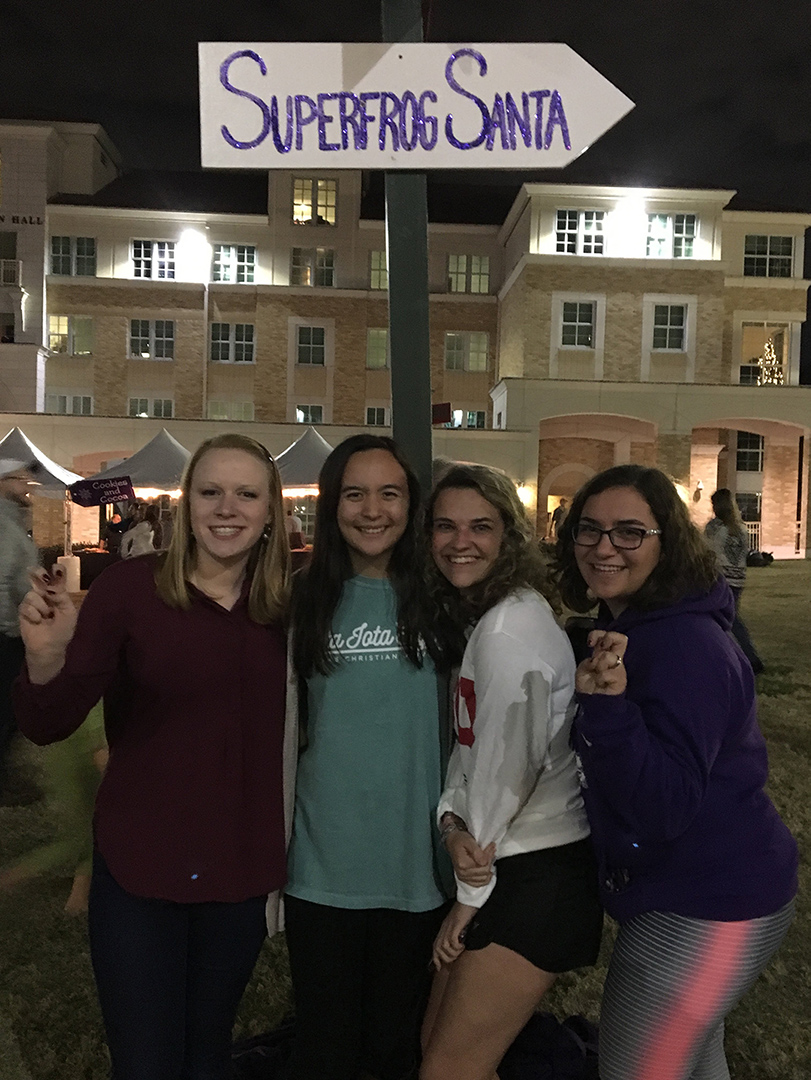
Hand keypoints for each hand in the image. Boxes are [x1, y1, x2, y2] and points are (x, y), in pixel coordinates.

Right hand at [18, 567, 77, 682]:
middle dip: (39, 574)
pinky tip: (37, 621)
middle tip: (41, 575)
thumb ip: (61, 596)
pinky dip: (33, 613)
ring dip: (41, 606)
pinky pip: (26, 605)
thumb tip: (52, 584)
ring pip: (33, 594)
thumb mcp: (68, 612)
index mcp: (58, 594)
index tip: (56, 567)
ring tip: (46, 617)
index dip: (56, 571)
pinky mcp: (23, 611)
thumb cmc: (63, 630)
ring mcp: (33, 602)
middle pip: (38, 578)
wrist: (51, 646)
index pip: (56, 578)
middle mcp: (45, 594)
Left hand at [432, 902, 476, 970]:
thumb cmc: (467, 910)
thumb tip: (459, 946)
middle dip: (446, 958)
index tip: (439, 968)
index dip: (436, 959)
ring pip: (444, 948)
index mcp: (444, 929)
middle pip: (437, 949)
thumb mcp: (460, 924)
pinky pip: (452, 942)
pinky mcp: (454, 926)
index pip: (435, 947)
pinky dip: (457, 947)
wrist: (469, 898)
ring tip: (461, 950)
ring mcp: (448, 927)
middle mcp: (444, 929)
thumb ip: (457, 933)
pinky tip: (464, 945)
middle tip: (457, 957)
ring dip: (453, 953)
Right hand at [445, 830, 495, 886]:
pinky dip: (485, 879)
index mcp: (463, 864)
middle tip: (492, 850)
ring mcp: (464, 878)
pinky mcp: (465, 880)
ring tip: (490, 859)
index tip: (492, 846)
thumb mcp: (468, 840)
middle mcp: (462, 874)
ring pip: (484, 879)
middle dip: (490, 860)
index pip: (483, 864)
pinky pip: (479, 884)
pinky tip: (488, 871)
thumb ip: (477, 851)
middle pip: (484, 872)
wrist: (452, 843)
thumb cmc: (460, 840)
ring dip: (489, 869)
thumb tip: (485, 861)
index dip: (489, 855)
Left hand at [575, 630, 627, 695]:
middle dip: (609, 639)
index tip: (590, 643)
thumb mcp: (584, 667)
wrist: (593, 702)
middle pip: (621, 638)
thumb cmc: (588, 684)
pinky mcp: (621, 680)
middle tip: (599, 652)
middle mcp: (615, 658)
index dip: (598, 634)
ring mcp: (619, 669)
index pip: (607, 636)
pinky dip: (600, 678)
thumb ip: (590, 659)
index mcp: (604, 654)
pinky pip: (607, 673)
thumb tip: (597, 656)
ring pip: (610, 656)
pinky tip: (600, 683)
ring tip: (597, 674)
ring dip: (599, 665)